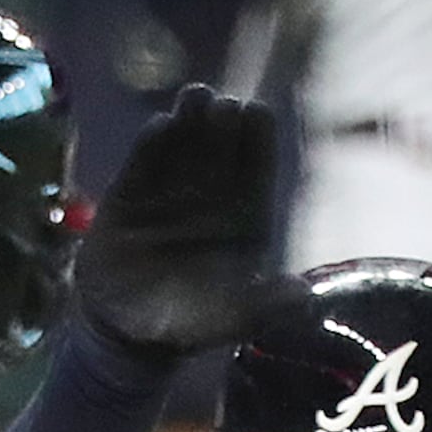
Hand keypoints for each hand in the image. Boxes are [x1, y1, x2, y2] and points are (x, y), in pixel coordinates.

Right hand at [73, 88, 279, 357]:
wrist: (126, 332)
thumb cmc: (188, 323)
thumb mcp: (229, 320)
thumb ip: (263, 306)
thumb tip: (305, 297)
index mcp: (245, 209)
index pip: (259, 157)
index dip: (258, 134)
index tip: (253, 115)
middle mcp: (211, 188)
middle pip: (222, 136)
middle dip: (224, 117)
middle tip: (222, 107)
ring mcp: (171, 185)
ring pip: (185, 136)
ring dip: (190, 114)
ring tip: (194, 99)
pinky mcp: (130, 190)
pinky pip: (144, 156)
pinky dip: (153, 141)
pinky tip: (161, 129)